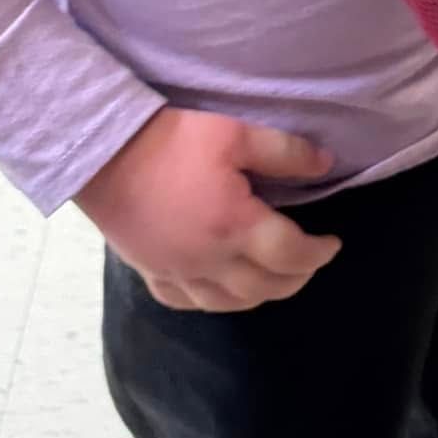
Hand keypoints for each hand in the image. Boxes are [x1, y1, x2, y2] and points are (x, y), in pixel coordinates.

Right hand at [75, 107, 342, 311]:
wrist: (104, 155)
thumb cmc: (173, 141)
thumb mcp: (236, 133)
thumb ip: (285, 152)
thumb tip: (326, 166)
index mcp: (236, 226)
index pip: (292, 255)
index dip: (319, 253)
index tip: (333, 243)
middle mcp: (210, 260)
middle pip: (266, 288)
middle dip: (297, 278)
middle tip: (311, 260)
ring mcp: (178, 272)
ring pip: (230, 304)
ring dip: (261, 295)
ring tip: (276, 277)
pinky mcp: (152, 273)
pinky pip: (188, 303)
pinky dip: (215, 302)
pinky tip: (221, 289)